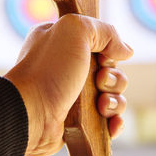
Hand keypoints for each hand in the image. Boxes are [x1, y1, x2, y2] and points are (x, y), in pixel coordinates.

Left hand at [5, 14, 132, 155]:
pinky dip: (113, 122)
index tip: (102, 58)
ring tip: (101, 106)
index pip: (99, 44)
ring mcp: (72, 95)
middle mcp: (66, 68)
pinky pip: (106, 121)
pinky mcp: (77, 120)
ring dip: (114, 101)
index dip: (108, 51)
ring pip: (111, 96)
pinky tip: (111, 125)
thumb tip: (125, 51)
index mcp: (62, 44)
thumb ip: (104, 31)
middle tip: (100, 82)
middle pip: (110, 71)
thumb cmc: (48, 70)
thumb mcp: (74, 31)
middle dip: (114, 78)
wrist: (30, 113)